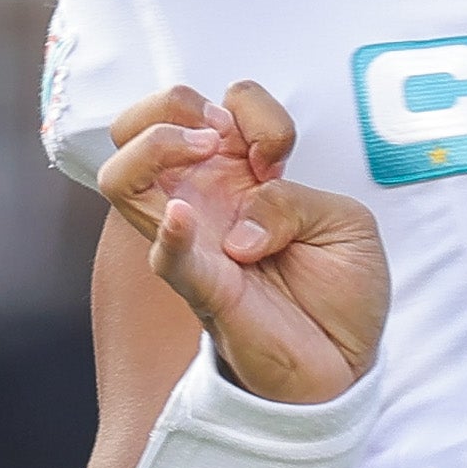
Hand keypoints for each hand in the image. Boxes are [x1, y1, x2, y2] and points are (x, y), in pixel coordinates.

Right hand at [96, 84, 389, 403]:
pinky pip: (165, 257)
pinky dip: (169, 232)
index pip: (213, 107)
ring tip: (203, 154)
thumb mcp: (343, 222)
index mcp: (239, 176)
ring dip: (155, 149)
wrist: (346, 362)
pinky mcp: (201, 287)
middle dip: (172, 106)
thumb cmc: (341, 290)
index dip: (246, 108)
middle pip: (134, 128)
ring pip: (120, 180)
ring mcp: (195, 241)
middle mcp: (205, 200)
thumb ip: (293, 200)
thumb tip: (242, 221)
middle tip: (219, 136)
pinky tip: (185, 215)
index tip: (278, 149)